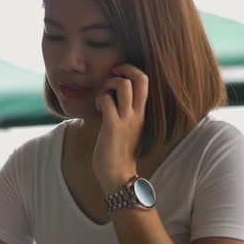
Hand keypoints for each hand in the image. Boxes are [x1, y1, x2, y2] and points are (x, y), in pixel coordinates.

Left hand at [92, 64, 147, 194]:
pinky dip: (99, 99)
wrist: (118, 175)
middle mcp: (138, 114)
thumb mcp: (127, 127)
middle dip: (124, 68)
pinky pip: (106, 100)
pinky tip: (97, 109)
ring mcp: (126, 119)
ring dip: (109, 83)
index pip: (145, 81)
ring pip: (123, 85)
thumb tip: (111, 94)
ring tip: (103, 95)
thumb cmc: (118, 151)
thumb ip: (123, 110)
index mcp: (142, 112)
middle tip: (111, 74)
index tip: (118, 73)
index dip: (132, 70)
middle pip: (141, 78)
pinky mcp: (113, 126)